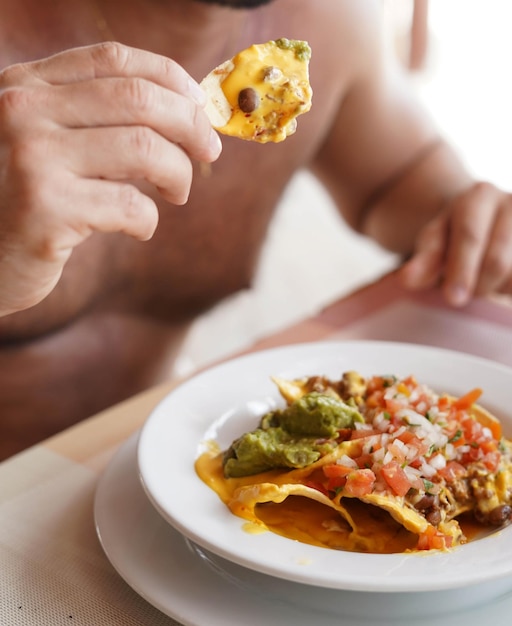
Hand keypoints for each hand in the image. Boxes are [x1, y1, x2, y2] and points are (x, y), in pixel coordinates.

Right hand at [0, 42, 221, 314]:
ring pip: (144, 149)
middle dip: (191, 125)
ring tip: (178, 193)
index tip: (199, 106)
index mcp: (27, 86)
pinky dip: (149, 220)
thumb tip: (185, 115)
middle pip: (138, 99)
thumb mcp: (47, 144)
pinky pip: (130, 206)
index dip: (170, 79)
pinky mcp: (45, 209)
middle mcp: (23, 111)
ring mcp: (32, 158)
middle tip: (209, 152)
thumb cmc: (25, 201)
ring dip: (178, 173)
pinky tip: (140, 228)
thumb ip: (95, 123)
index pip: (114, 61)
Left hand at [399, 182, 511, 305]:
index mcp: (479, 196)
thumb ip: (422, 261)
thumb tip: (405, 279)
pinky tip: (503, 283)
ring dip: (498, 289)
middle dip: (477, 286)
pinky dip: (511, 289)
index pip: (469, 237)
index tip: (453, 299)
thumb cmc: (454, 235)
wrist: (487, 220)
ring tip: (484, 281)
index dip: (461, 270)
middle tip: (462, 295)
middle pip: (496, 261)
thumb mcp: (434, 242)